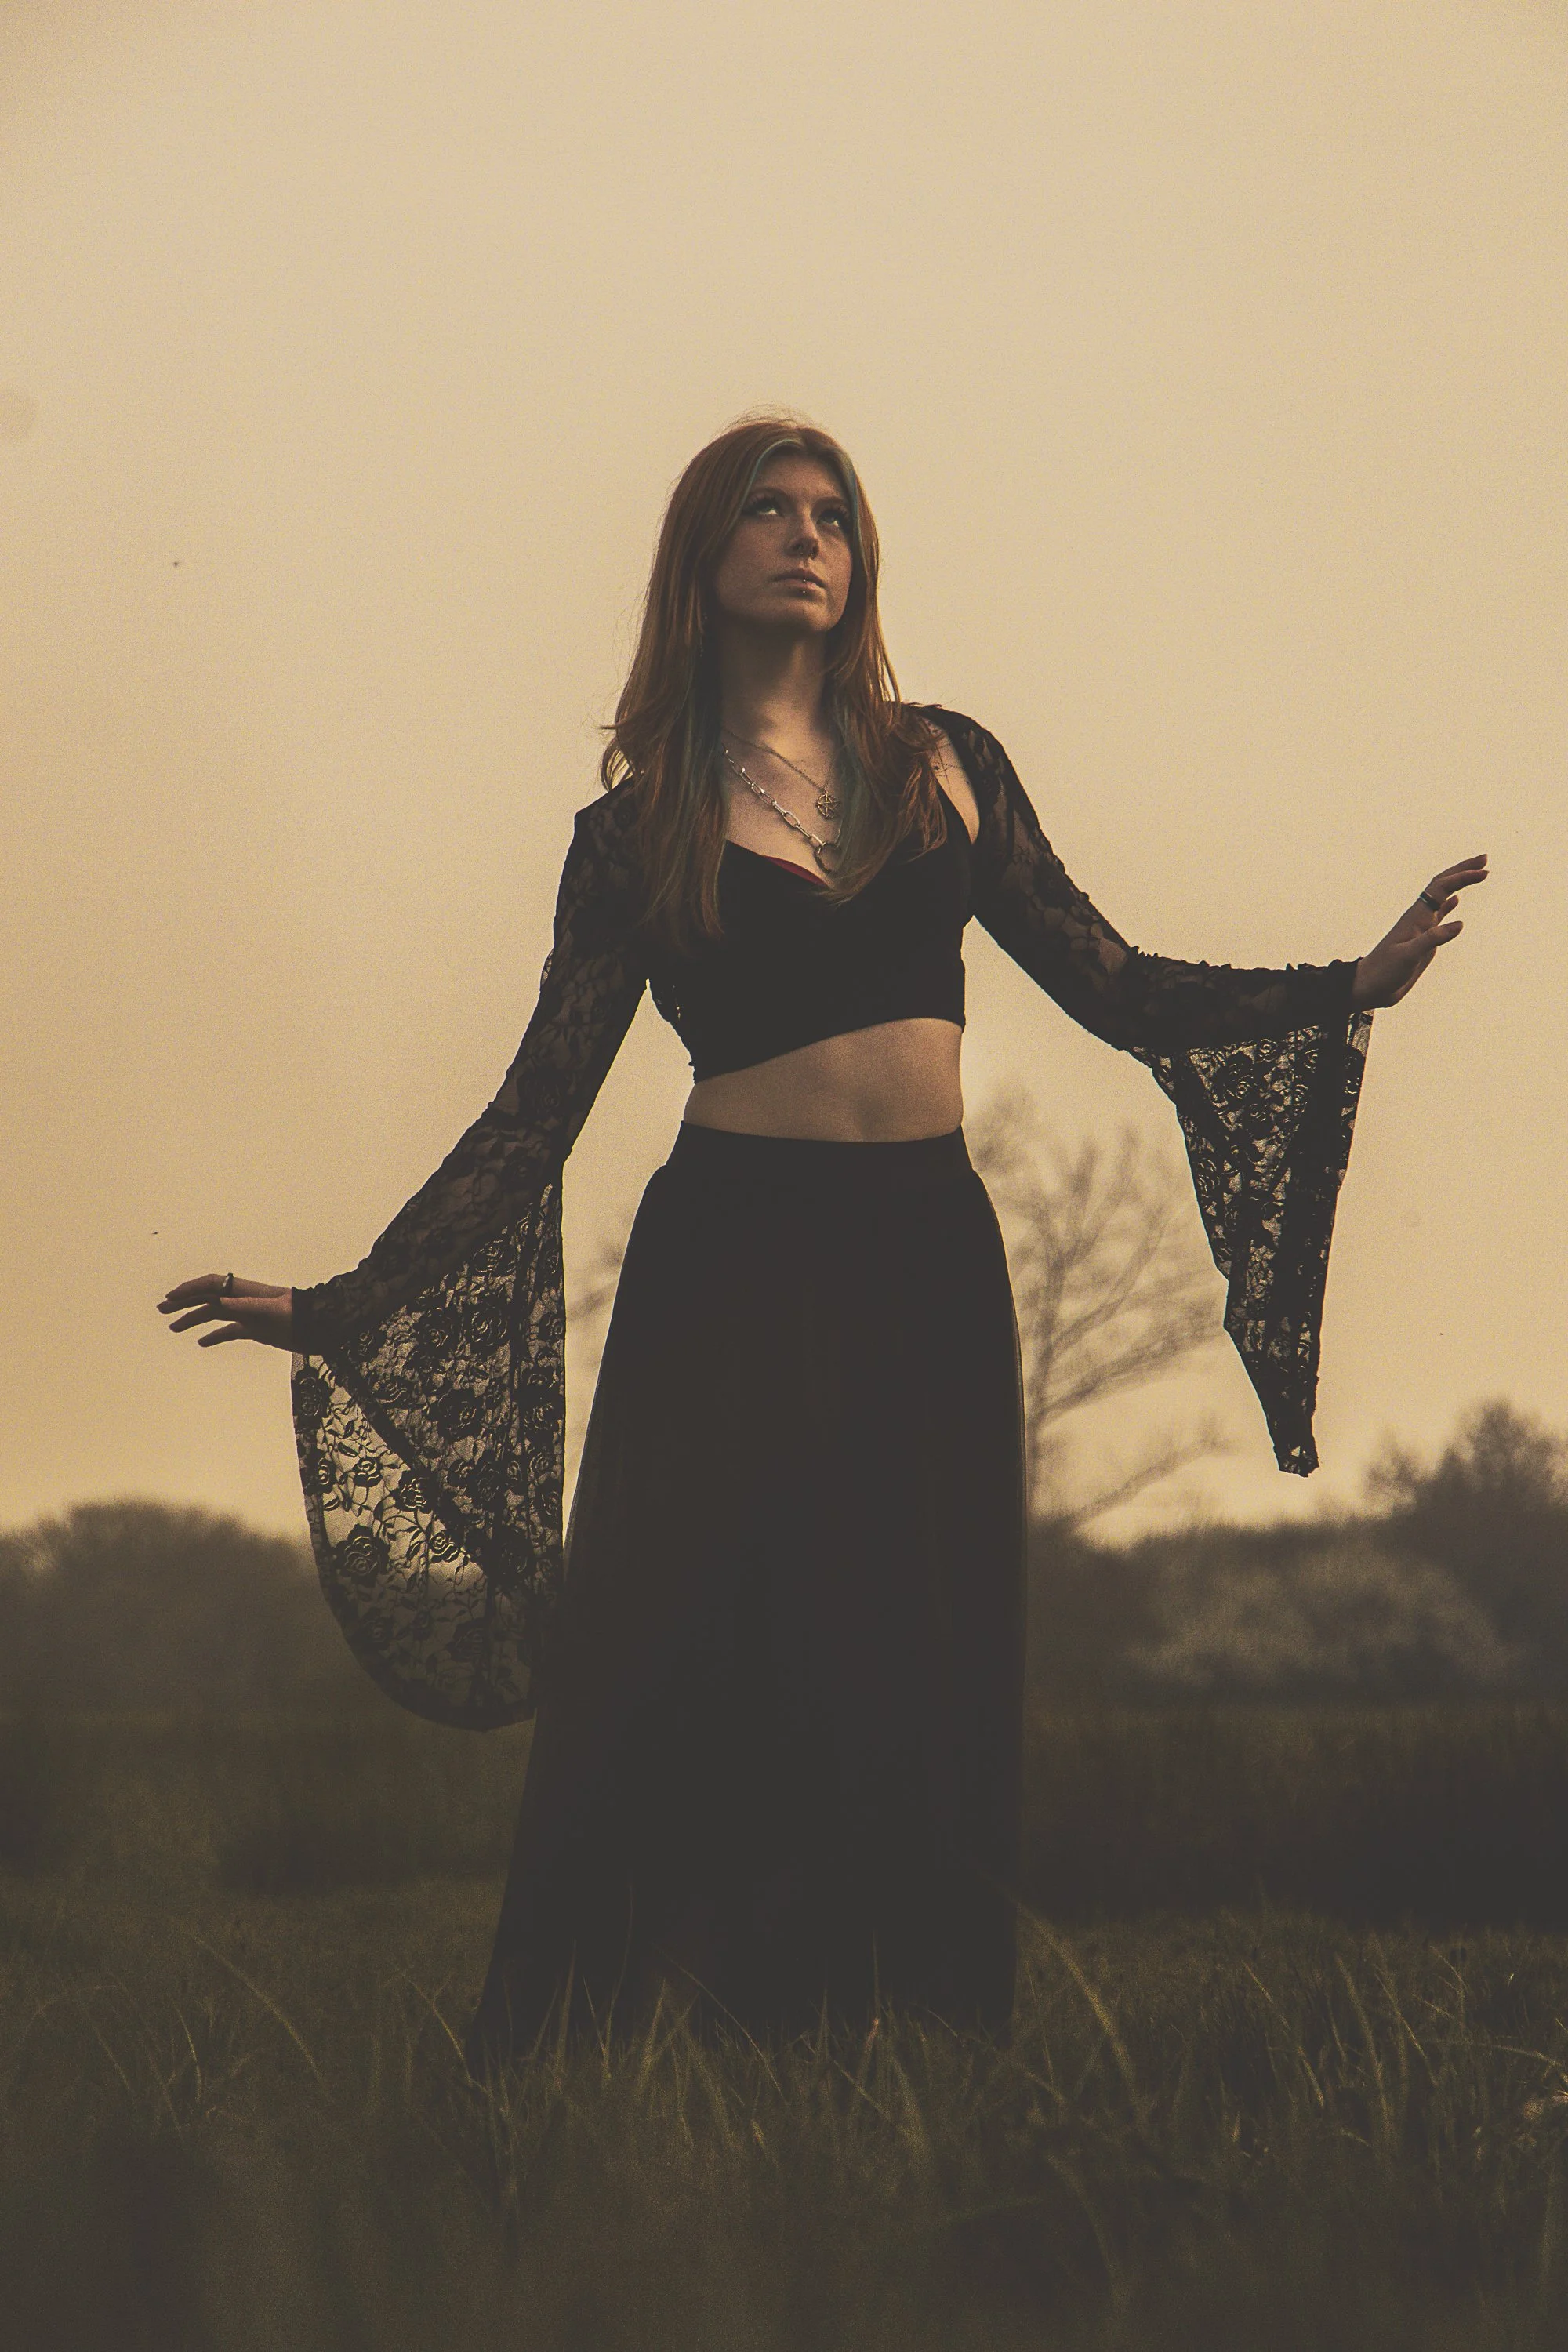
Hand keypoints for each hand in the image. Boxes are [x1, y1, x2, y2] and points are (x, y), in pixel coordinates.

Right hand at [158, 1274, 294, 1349]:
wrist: (322, 1326)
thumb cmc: (300, 1315)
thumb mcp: (273, 1310)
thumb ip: (248, 1306)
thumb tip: (221, 1303)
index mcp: (246, 1291)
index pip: (212, 1285)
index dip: (190, 1289)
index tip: (171, 1297)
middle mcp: (244, 1301)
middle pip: (208, 1298)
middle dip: (184, 1302)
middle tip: (162, 1309)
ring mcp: (250, 1315)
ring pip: (215, 1315)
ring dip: (193, 1319)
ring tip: (173, 1328)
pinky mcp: (257, 1329)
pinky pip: (231, 1331)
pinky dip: (215, 1336)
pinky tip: (202, 1343)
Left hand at [1350, 856, 1487, 1010]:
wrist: (1369, 987)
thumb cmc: (1384, 972)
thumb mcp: (1407, 957)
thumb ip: (1432, 940)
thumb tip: (1460, 924)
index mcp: (1415, 917)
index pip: (1441, 888)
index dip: (1462, 877)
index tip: (1484, 872)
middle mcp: (1419, 918)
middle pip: (1442, 886)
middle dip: (1463, 871)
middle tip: (1485, 859)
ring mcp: (1421, 928)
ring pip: (1442, 898)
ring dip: (1459, 884)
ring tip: (1477, 873)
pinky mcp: (1423, 940)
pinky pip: (1438, 916)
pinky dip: (1449, 905)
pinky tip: (1456, 902)